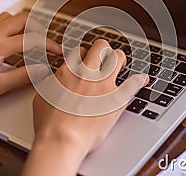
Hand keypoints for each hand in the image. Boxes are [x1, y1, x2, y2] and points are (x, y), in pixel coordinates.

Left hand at [0, 11, 61, 100]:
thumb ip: (22, 76)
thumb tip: (41, 70)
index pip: (32, 40)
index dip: (49, 45)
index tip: (58, 51)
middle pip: (22, 19)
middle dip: (39, 27)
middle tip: (47, 40)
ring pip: (10, 17)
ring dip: (24, 22)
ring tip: (33, 34)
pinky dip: (11, 24)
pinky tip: (12, 36)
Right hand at [23, 39, 147, 175]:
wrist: (63, 138)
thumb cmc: (50, 123)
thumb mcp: (43, 96)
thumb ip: (53, 82)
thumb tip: (56, 78)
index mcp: (69, 71)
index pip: (80, 51)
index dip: (84, 55)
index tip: (86, 61)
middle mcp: (87, 73)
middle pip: (101, 47)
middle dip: (103, 50)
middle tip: (105, 57)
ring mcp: (104, 84)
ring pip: (118, 57)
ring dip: (120, 59)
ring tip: (121, 63)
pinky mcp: (117, 98)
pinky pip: (134, 83)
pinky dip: (139, 80)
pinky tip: (142, 80)